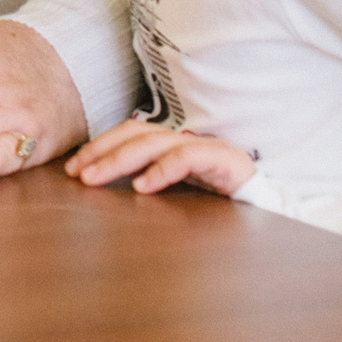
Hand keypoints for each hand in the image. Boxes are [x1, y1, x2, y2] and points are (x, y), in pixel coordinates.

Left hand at [67, 120, 255, 196]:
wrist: (270, 207)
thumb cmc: (220, 203)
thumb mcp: (176, 193)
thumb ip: (147, 183)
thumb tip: (104, 186)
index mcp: (172, 145)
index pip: (129, 134)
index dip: (99, 146)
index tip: (71, 168)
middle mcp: (185, 140)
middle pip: (135, 133)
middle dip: (101, 150)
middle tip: (75, 172)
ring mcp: (204, 147)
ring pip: (154, 143)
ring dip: (120, 159)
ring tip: (96, 177)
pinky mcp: (224, 160)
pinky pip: (186, 158)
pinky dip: (161, 170)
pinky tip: (142, 187)